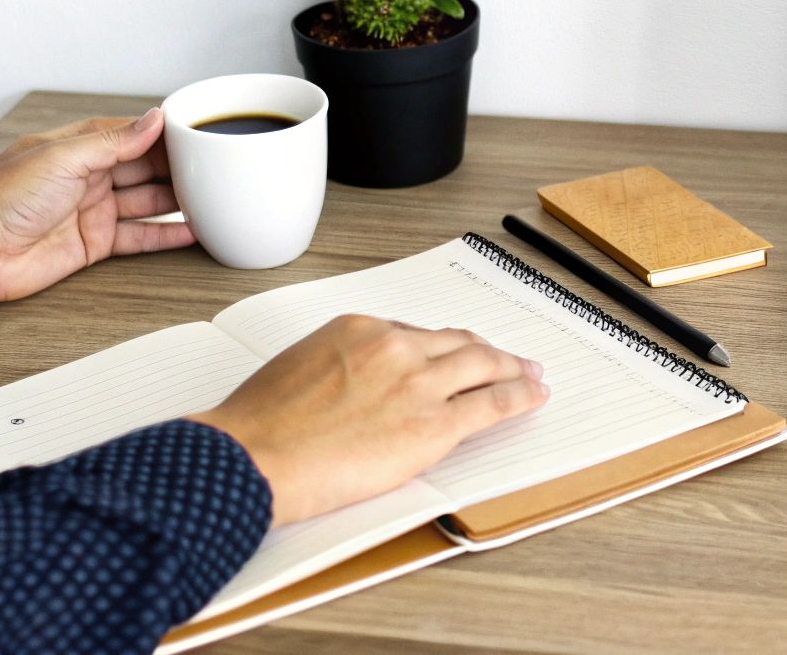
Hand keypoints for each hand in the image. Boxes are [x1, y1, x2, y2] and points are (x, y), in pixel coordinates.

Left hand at [0, 109, 194, 307]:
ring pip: (144, 201)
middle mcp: (84, 177)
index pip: (126, 134)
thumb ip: (113, 141)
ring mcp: (90, 210)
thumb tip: (153, 119)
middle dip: (174, 166)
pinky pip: (138, 236)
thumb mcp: (62, 159)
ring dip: (175, 200)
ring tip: (213, 196)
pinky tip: (193, 230)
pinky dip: (165, 234)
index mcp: (73, 148)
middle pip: (140, 167)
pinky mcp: (94, 244)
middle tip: (212, 165)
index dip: (159, 134)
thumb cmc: (2, 200)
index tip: (193, 132)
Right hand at [189, 315, 549, 525]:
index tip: (451, 354)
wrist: (252, 457)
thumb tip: (355, 384)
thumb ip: (337, 366)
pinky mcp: (434, 425)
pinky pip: (492, 404)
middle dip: (486, 351)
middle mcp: (394, 347)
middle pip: (456, 343)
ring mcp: (418, 383)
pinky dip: (520, 397)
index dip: (439, 349)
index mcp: (357, 328)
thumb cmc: (258, 426)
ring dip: (513, 368)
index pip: (414, 334)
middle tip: (506, 358)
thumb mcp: (296, 367)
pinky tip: (534, 396)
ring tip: (531, 374)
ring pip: (483, 366)